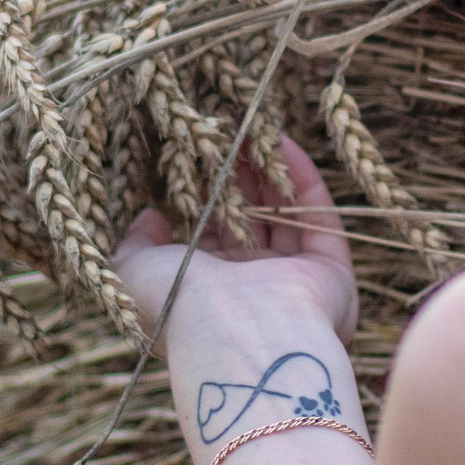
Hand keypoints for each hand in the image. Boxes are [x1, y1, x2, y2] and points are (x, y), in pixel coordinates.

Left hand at [114, 137, 361, 464]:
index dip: (202, 193)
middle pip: (248, 220)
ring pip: (283, 214)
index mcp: (206, 293)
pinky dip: (301, 179)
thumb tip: (149, 216)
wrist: (238, 337)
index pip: (208, 234)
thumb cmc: (178, 305)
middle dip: (238, 176)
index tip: (195, 153)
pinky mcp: (329, 272)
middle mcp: (251, 288)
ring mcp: (292, 280)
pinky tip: (279, 140)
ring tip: (251, 127)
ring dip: (268, 170)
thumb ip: (135, 242)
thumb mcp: (134, 270)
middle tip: (226, 133)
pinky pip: (317, 216)